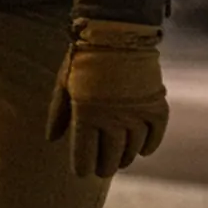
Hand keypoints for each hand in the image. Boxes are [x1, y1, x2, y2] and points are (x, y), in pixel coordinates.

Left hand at [46, 19, 169, 177]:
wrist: (116, 35)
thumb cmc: (83, 60)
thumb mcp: (63, 85)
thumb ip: (57, 114)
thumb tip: (51, 139)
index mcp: (86, 115)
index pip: (84, 153)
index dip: (82, 166)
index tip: (81, 172)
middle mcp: (113, 119)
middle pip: (109, 156)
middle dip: (103, 167)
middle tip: (101, 171)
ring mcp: (136, 114)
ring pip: (131, 148)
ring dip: (124, 158)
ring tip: (119, 162)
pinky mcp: (156, 106)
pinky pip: (155, 135)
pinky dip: (150, 145)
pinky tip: (142, 151)